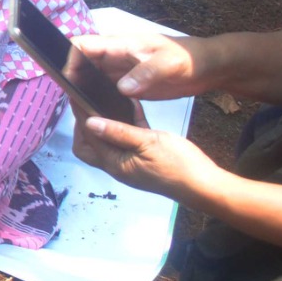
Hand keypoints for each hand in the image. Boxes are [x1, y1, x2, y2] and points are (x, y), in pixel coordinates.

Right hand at [71, 32, 208, 100]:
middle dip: (71, 77)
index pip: (83, 44)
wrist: (207, 67)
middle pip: (81, 62)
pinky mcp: (127, 84)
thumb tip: (121, 89)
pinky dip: (97, 97)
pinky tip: (97, 112)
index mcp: (120, 45)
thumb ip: (146, 73)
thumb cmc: (187, 58)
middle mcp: (114, 56)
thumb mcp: (169, 63)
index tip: (66, 79)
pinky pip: (104, 88)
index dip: (69, 58)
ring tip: (79, 108)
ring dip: (82, 88)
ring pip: (90, 76)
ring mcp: (120, 71)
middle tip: (70, 99)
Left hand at [73, 114, 221, 202]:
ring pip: (108, 141)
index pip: (88, 137)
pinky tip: (130, 106)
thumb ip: (118, 132)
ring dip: (104, 123)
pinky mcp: (145, 157)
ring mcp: (131, 162)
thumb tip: (89, 122)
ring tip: (103, 100)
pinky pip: (130, 138)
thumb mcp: (147, 143)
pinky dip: (126, 123)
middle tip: (87, 102)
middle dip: (83, 125)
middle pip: (89, 145)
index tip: (75, 94)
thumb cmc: (177, 165)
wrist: (206, 186)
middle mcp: (118, 165)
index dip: (80, 116)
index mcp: (114, 163)